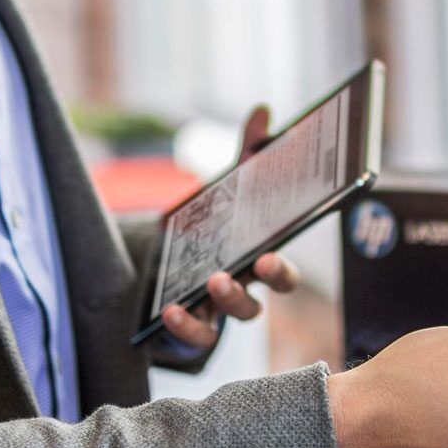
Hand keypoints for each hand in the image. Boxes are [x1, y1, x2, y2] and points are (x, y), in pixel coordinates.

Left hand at [160, 105, 299, 348]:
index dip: (281, 271)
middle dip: (263, 284)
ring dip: (229, 302)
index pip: (282, 277)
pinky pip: (197, 336)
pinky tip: (172, 309)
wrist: (166, 257)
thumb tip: (262, 111)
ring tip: (213, 280)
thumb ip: (247, 153)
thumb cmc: (213, 224)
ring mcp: (215, 310)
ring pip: (233, 319)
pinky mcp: (190, 321)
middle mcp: (241, 289)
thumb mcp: (228, 188)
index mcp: (255, 262)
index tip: (270, 255)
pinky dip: (187, 327)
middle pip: (262, 301)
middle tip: (257, 263)